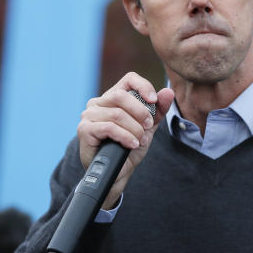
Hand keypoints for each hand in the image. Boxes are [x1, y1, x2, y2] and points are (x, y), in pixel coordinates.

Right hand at [77, 72, 174, 208]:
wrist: (117, 173)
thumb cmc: (129, 148)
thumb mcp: (148, 128)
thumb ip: (158, 110)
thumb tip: (168, 92)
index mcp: (113, 98)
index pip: (129, 79)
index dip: (143, 86)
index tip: (154, 100)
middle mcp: (98, 103)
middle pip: (121, 95)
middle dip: (140, 112)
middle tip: (148, 127)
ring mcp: (89, 115)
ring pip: (117, 114)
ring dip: (134, 129)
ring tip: (139, 141)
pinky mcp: (85, 130)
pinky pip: (109, 127)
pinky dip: (125, 136)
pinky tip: (131, 144)